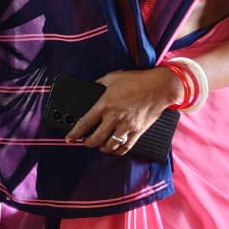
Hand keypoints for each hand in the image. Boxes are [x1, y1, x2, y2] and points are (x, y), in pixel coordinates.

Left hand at [65, 67, 182, 155]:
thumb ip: (98, 85)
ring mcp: (127, 126)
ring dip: (102, 148)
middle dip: (87, 143)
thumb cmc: (137, 81)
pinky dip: (118, 151)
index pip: (85, 123)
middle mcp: (114, 117)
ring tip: (99, 145)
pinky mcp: (138, 131)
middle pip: (96, 139)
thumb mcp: (112, 78)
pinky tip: (114, 148)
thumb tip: (91, 89)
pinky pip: (126, 147)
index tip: (69, 138)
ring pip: (110, 145)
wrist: (160, 87)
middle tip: (85, 141)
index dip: (74, 133)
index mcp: (105, 104)